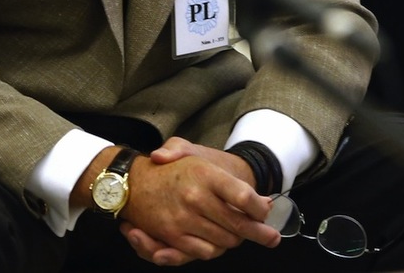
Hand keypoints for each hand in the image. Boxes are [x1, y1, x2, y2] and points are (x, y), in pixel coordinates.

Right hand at [119, 138, 279, 264]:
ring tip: (243, 233)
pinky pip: (206, 251)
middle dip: (259, 232)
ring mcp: (185, 218)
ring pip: (226, 241)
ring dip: (236, 240)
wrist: (133, 182)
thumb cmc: (171, 168)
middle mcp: (196, 196)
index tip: (267, 210)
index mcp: (204, 173)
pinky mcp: (175, 236)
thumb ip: (228, 170)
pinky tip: (221, 239)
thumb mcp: (191, 152)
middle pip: (239, 225)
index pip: (244, 197)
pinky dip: (217, 249)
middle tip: (270, 235)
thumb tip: (252, 192)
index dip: (260, 208)